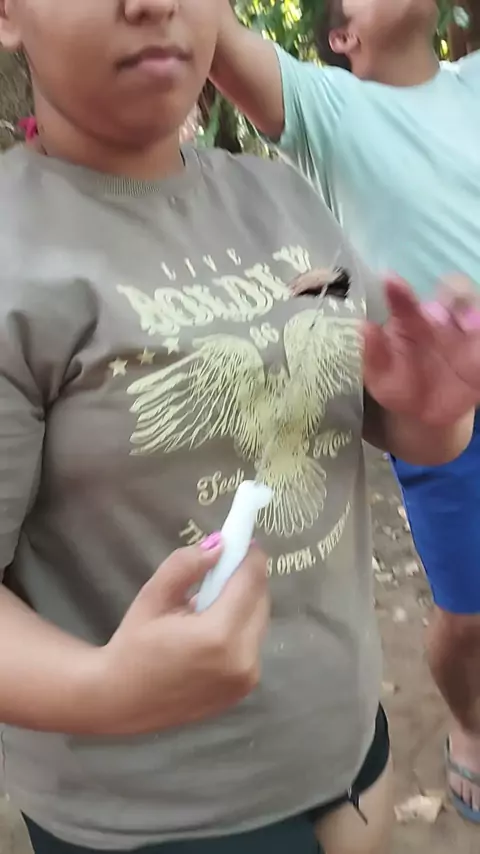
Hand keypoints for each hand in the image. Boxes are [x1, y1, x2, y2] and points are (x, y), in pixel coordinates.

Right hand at [96, 541, 269, 734]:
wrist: (121, 701)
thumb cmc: (133, 646)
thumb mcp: (154, 596)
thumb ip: (186, 565)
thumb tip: (219, 546)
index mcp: (218, 635)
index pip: (250, 581)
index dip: (250, 556)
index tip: (243, 540)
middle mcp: (241, 659)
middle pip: (260, 601)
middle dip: (247, 579)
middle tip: (224, 567)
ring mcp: (246, 679)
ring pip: (259, 622)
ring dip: (244, 604)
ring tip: (212, 602)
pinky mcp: (244, 690)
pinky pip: (252, 644)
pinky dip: (240, 629)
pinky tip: (213, 629)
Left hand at [364, 276, 479, 426]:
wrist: (428, 415)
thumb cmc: (401, 388)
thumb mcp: (382, 378)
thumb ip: (374, 355)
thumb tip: (366, 327)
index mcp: (410, 322)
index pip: (405, 301)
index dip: (398, 290)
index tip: (390, 281)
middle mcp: (440, 319)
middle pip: (450, 290)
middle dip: (448, 296)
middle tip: (437, 317)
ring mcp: (464, 331)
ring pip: (473, 303)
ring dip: (470, 309)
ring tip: (466, 325)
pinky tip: (475, 346)